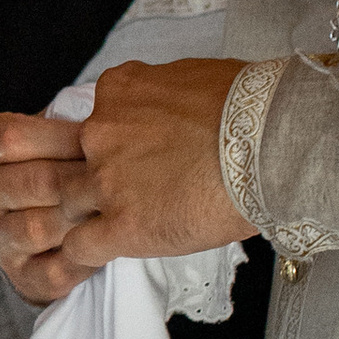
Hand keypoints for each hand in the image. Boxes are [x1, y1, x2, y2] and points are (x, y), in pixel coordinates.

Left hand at [0, 59, 249, 299]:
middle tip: (101, 199)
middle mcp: (101, 132)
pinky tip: (90, 261)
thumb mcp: (195, 77)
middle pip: (68, 163)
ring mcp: (106, 181)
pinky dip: (80, 257)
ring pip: (66, 205)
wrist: (273, 141)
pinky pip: (80, 247)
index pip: (92, 119)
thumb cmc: (252, 107)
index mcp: (118, 91)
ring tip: (97, 233)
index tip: (126, 158)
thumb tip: (168, 104)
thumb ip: (164, 94)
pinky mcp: (122, 225)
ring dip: (79, 221)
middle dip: (80, 183)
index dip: (106, 144)